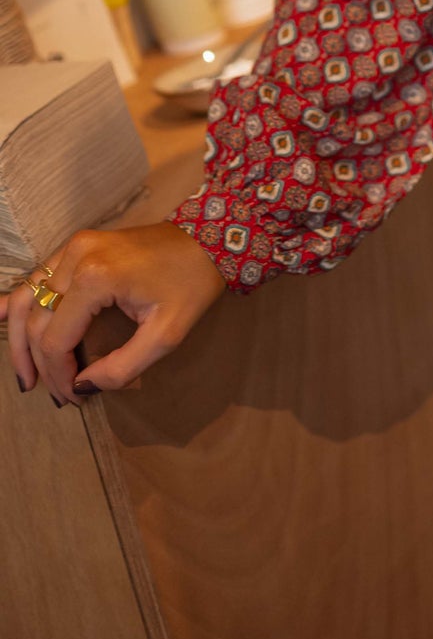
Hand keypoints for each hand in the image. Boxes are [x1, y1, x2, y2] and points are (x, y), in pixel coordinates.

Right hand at [1, 222, 227, 407]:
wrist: (208, 240)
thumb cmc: (191, 286)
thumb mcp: (166, 335)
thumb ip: (122, 367)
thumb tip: (83, 385)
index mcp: (96, 278)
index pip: (56, 339)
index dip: (58, 375)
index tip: (73, 398)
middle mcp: (75, 257)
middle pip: (37, 321)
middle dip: (41, 364)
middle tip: (55, 395)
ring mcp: (73, 246)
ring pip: (26, 297)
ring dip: (20, 338)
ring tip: (26, 376)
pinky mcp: (77, 244)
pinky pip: (37, 275)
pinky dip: (19, 302)